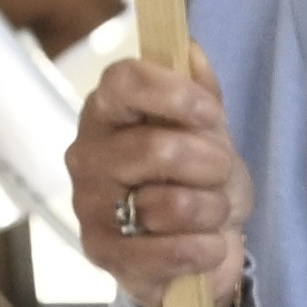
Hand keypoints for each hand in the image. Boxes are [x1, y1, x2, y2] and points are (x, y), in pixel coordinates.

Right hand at [74, 53, 245, 305]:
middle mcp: (87, 155)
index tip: (209, 113)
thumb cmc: (196, 176)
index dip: (175, 94)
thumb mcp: (206, 129)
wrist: (198, 243)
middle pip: (157, 149)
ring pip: (173, 205)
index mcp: (107, 111)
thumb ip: (200, 90)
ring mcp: (89, 207)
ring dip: (213, 210)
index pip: (122, 81)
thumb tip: (191, 51)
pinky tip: (206, 245)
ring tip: (209, 211)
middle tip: (219, 173)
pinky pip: (173, 252)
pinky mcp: (103, 255)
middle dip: (212, 164)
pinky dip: (206, 250)